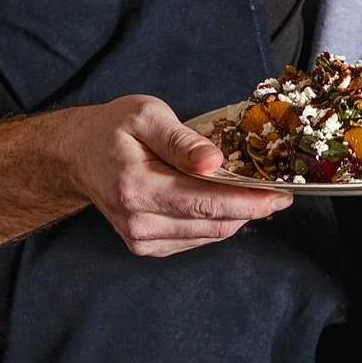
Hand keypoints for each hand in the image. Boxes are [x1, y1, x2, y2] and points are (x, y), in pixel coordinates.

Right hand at [73, 95, 291, 257]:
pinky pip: (196, 239)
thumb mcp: (146, 115)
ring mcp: (141, 239)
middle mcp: (138, 222)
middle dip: (251, 209)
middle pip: (212, 224)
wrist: (79, 155)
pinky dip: (215, 222)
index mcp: (136, 187)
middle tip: (279, 191)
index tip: (282, 195)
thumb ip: (182, 140)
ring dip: (235, 216)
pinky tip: (220, 200)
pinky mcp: (147, 246)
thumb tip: (215, 162)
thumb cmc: (113, 129)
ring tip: (252, 191)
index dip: (249, 202)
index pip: (205, 203)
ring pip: (208, 235)